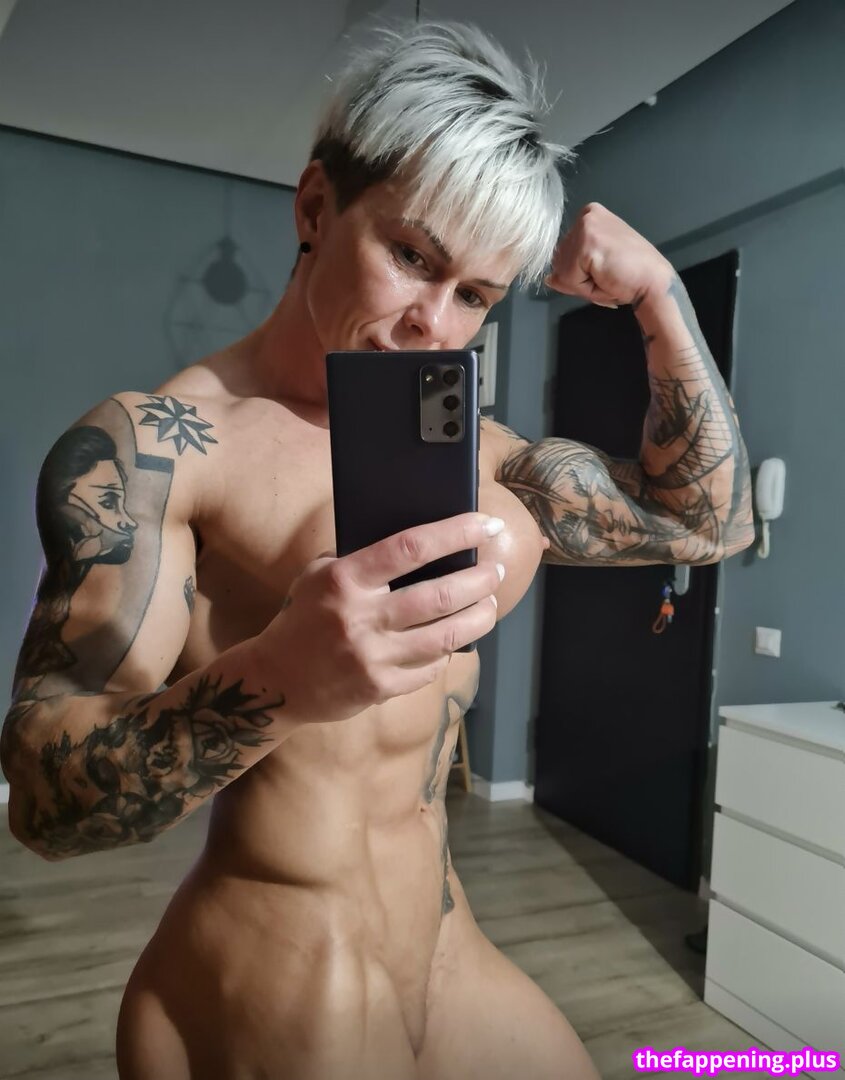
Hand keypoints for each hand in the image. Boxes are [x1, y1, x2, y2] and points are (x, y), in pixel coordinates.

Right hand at [253, 513, 504, 723]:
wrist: (274, 680)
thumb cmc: (303, 618)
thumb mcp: (318, 575)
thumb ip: (360, 559)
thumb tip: (421, 545)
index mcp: (345, 579)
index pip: (412, 547)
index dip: (456, 533)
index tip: (487, 525)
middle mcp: (361, 617)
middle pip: (439, 595)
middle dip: (479, 580)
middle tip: (496, 570)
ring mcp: (372, 657)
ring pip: (446, 636)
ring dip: (478, 618)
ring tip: (490, 603)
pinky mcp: (380, 688)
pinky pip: (430, 668)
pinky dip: (446, 652)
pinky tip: (455, 639)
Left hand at [545, 203, 673, 308]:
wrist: (653, 283)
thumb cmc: (629, 277)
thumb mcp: (592, 271)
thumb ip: (567, 272)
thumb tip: (549, 278)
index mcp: (589, 216)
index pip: (563, 252)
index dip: (579, 271)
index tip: (604, 269)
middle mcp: (586, 215)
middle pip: (559, 260)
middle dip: (578, 278)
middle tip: (607, 275)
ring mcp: (586, 227)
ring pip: (562, 270)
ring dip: (581, 284)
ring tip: (606, 276)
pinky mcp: (587, 243)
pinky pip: (569, 278)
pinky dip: (584, 287)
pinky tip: (605, 278)